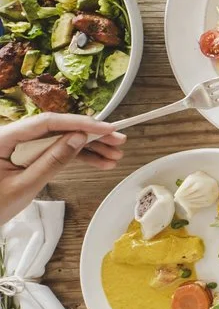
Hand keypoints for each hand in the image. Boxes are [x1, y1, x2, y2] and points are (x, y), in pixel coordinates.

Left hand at [0, 114, 122, 221]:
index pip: (47, 123)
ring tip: (114, 156)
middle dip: (89, 135)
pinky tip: (99, 162)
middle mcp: (12, 136)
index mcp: (3, 137)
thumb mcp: (25, 185)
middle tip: (118, 142)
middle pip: (56, 129)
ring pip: (59, 140)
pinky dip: (75, 157)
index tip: (107, 129)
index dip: (79, 123)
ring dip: (87, 148)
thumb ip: (52, 160)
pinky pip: (54, 152)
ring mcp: (20, 146)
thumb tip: (79, 138)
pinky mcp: (26, 156)